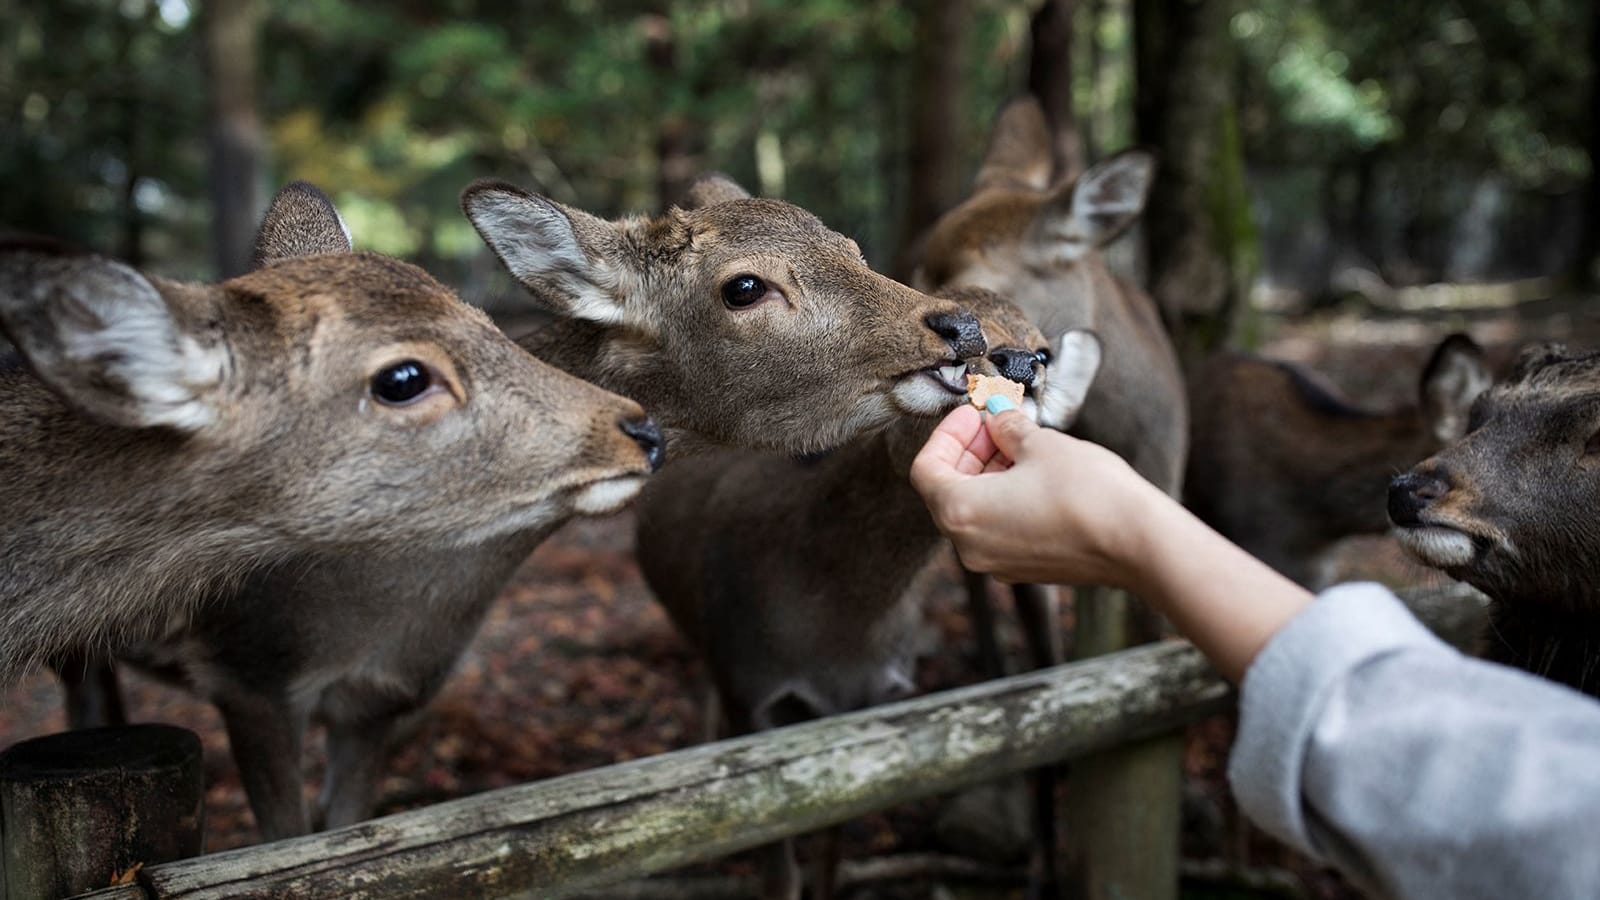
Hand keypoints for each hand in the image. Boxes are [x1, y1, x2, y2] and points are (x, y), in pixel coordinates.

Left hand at [909, 405, 1167, 588]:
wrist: (1137, 542)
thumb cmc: (1087, 493)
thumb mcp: (1040, 443)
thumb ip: (1007, 427)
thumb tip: (997, 418)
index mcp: (961, 514)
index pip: (927, 470)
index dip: (947, 434)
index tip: (973, 413)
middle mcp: (970, 546)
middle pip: (947, 491)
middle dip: (968, 451)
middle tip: (996, 422)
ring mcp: (996, 562)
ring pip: (973, 510)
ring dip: (987, 472)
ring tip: (1019, 442)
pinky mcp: (1023, 567)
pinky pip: (997, 528)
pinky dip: (1003, 497)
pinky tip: (1033, 472)